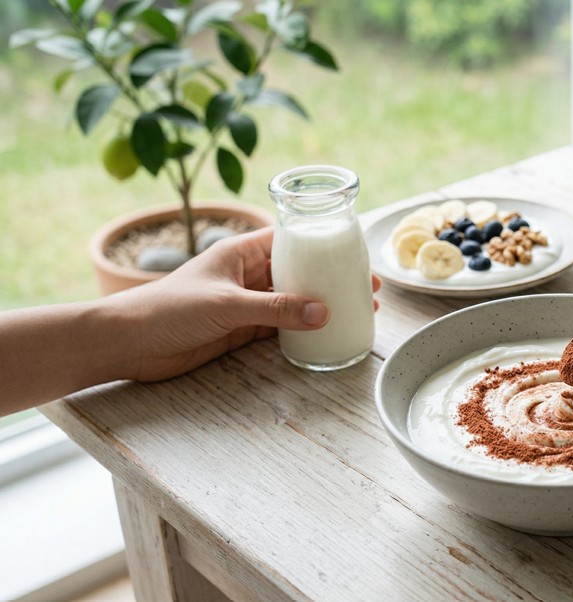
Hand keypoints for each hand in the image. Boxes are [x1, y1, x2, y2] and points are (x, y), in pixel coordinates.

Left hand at [118, 227, 381, 381]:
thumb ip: (276, 309)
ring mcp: (245, 302)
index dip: (321, 243)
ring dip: (321, 304)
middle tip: (365, 286)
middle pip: (298, 270)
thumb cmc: (167, 309)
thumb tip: (324, 312)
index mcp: (240, 252)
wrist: (128, 342)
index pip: (289, 238)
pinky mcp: (240, 329)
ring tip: (356, 309)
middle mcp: (246, 274)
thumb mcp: (227, 305)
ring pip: (293, 299)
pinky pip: (280, 325)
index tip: (352, 251)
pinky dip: (303, 328)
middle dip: (330, 277)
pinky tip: (325, 331)